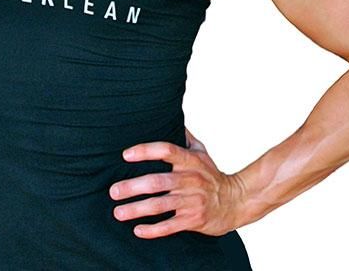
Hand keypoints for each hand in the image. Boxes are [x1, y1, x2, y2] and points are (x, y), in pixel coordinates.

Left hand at [108, 126, 246, 238]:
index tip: (126, 155)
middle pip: (157, 181)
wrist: (235, 202)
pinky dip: (152, 230)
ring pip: (160, 205)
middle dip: (133, 187)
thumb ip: (185, 137)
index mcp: (190, 161)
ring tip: (118, 212)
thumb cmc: (212, 175)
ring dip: (137, 209)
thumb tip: (170, 117)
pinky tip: (137, 230)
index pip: (166, 150)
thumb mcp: (202, 152)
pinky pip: (170, 226)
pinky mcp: (193, 220)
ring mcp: (191, 201)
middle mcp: (190, 179)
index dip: (146, 151)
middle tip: (113, 190)